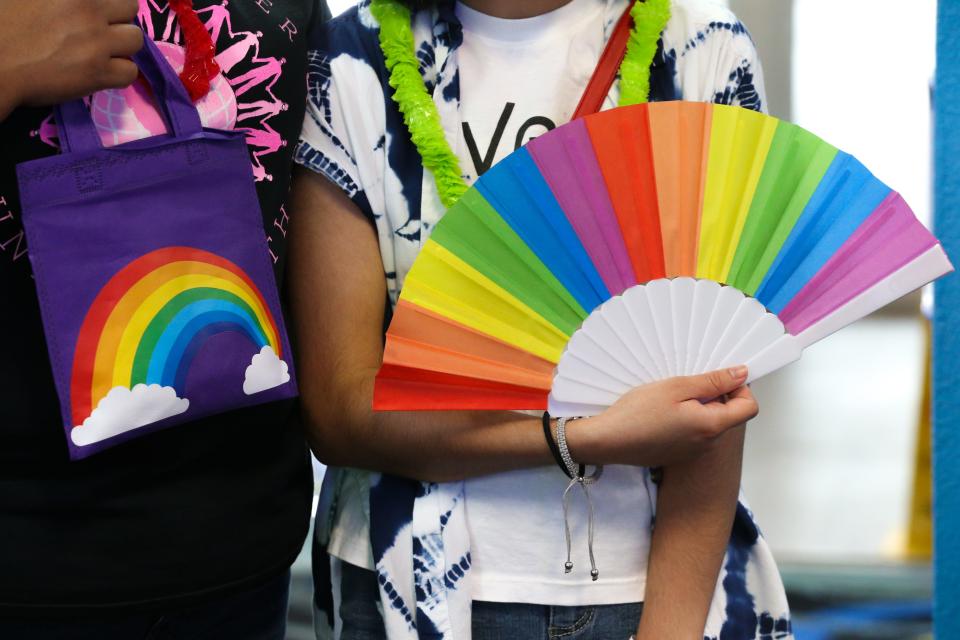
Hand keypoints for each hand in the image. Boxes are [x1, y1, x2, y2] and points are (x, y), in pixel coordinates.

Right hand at [0, 0, 142, 117]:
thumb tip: (79, 4)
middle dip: (118, 19)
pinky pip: (130, 72)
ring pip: (135, 39)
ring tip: (102, 51)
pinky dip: (119, 73)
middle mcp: (88, 8)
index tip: (98, 12)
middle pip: (129, 7)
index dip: (106, 4)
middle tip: (100, 30)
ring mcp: (96, 40)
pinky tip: (102, 71)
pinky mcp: (97, 71)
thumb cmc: (2, 23)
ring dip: (122, 46)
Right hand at [566, 366, 757, 466]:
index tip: (719, 377)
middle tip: (690, 382)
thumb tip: (741, 374)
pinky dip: (686, 420)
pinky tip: (663, 413)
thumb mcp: (676, 387)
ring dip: (700, 407)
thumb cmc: (638, 413)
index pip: (749, 407)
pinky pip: (694, 434)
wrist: (608, 442)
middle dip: (717, 396)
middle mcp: (708, 443)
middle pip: (729, 415)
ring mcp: (693, 452)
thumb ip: (712, 381)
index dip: (740, 388)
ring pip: (710, 424)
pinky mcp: (678, 454)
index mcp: (711, 426)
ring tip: (673, 396)